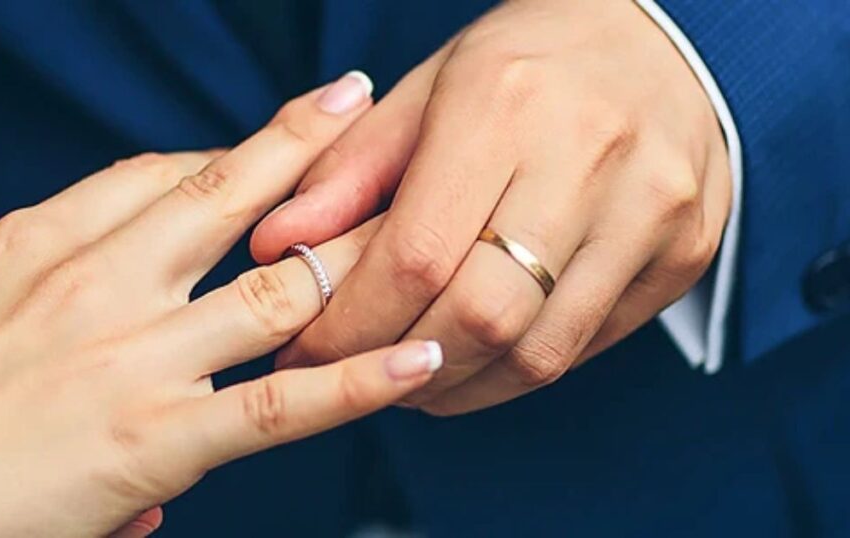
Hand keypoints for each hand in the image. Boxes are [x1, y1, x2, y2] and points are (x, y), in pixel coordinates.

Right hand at [0, 73, 441, 536]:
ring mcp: (136, 356)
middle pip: (228, 193)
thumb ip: (7, 268)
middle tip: (357, 103)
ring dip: (355, 260)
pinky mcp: (159, 438)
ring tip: (418, 235)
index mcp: (43, 241)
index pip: (158, 174)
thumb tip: (53, 256)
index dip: (228, 156)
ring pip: (279, 290)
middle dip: (303, 144)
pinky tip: (419, 360)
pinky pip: (283, 404)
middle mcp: (100, 281)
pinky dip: (360, 381)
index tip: (268, 148)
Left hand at [252, 0, 730, 414]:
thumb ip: (347, 172)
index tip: (304, 349)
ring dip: (456, 385)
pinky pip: (586, 346)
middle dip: (396, 365)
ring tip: (408, 378)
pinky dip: (515, 371)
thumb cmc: (526, 64)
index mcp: (505, 104)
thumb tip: (276, 248)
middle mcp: (589, 158)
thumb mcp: (427, 93)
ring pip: (538, 350)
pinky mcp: (685, 252)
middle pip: (479, 315)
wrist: (665, 39)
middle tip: (350, 373)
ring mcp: (652, 211)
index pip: (415, 254)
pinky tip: (474, 361)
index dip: (350, 323)